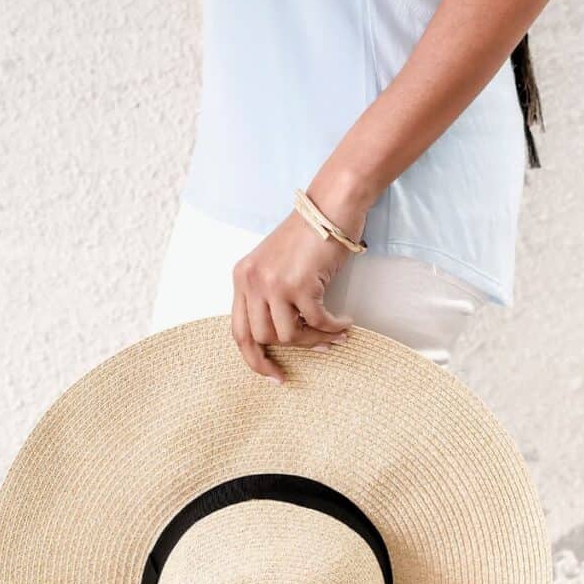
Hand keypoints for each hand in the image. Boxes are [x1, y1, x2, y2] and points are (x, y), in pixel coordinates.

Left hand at [230, 193, 368, 382]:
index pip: (239, 332)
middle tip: (318, 347)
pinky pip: (316, 321)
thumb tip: (283, 339)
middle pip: (265, 338)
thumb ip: (270, 297)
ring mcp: (274, 284)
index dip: (254, 360)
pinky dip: (333, 327)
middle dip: (294, 347)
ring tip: (334, 333)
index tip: (273, 376)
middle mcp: (253, 281)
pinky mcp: (300, 284)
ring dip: (315, 338)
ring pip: (289, 335)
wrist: (330, 207)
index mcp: (242, 278)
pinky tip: (345, 322)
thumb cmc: (309, 236)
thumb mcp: (276, 265)